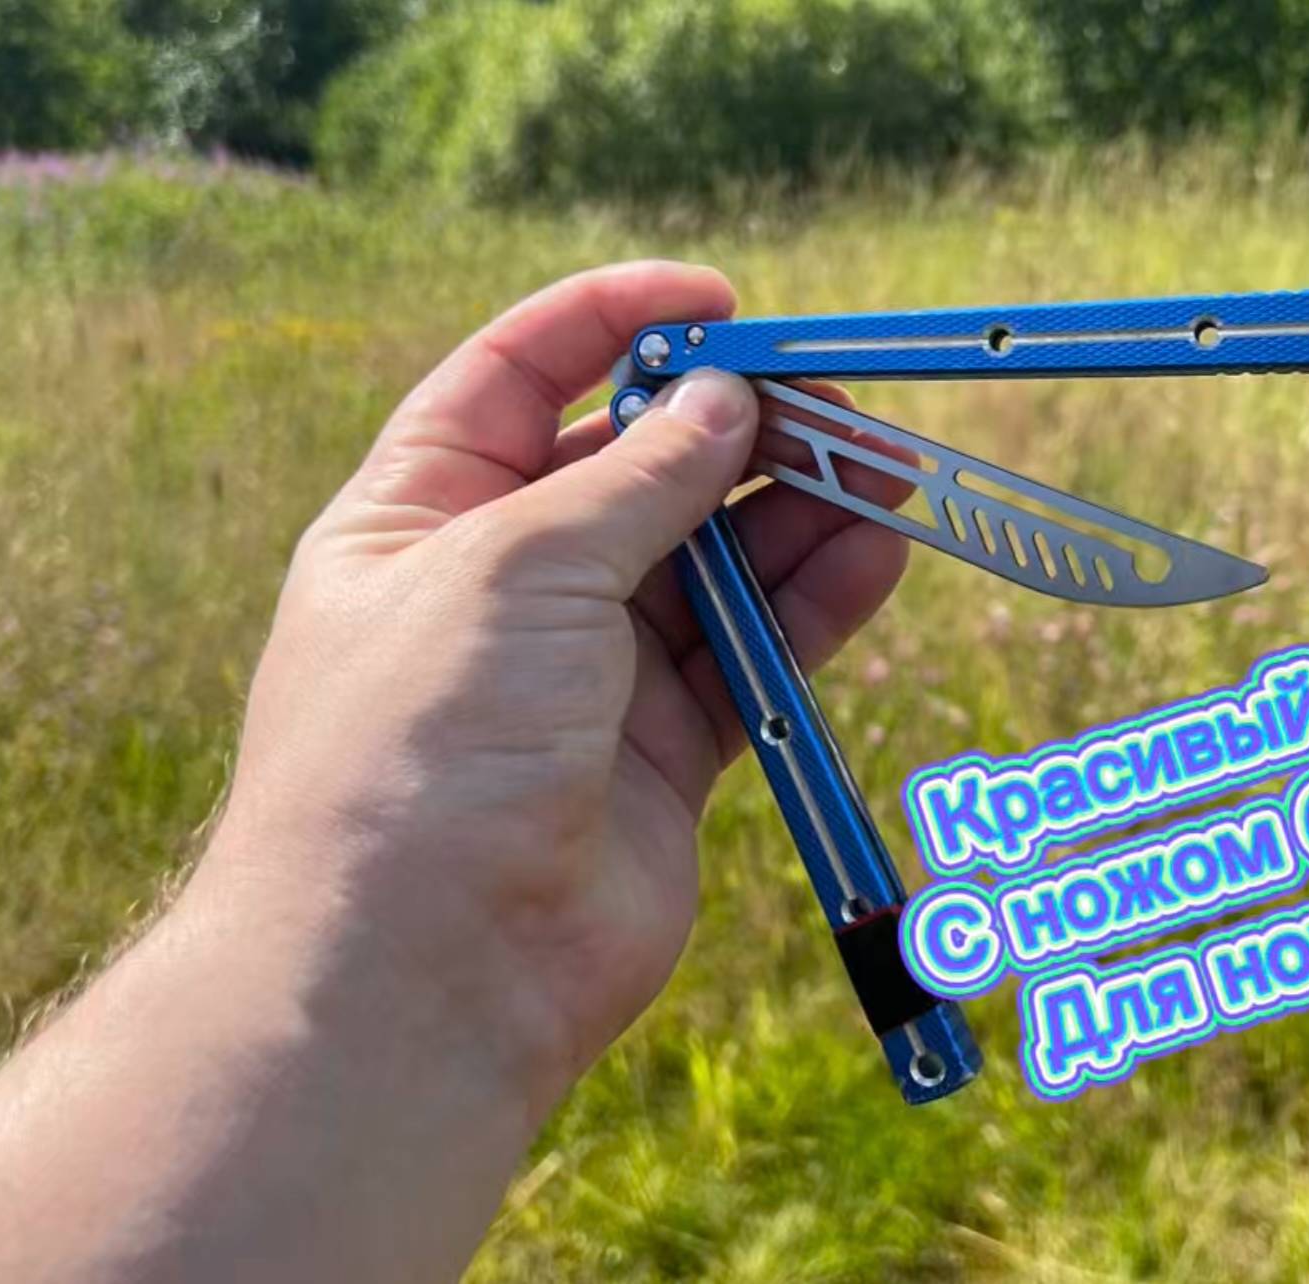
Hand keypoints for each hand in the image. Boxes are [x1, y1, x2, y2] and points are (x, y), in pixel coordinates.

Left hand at [194, 260, 908, 1116]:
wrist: (426, 973)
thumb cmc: (424, 745)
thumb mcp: (517, 566)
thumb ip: (636, 478)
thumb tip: (725, 399)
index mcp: (421, 517)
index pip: (520, 377)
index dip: (614, 322)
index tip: (719, 300)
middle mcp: (505, 586)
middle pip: (639, 466)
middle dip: (735, 424)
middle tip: (834, 400)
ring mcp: (589, 672)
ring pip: (713, 559)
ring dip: (796, 508)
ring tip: (887, 467)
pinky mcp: (668, 751)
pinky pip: (755, 652)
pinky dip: (815, 601)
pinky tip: (876, 550)